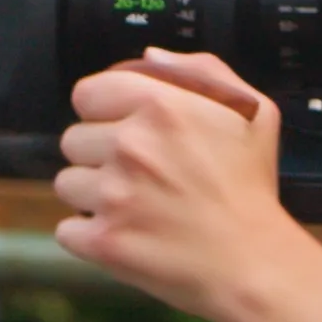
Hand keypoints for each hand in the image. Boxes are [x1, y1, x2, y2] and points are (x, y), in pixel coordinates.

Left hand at [53, 51, 321, 321]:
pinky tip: (124, 234)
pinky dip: (88, 236)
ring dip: (92, 196)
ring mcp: (113, 195)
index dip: (104, 111)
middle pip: (73, 139)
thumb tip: (150, 57)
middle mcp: (131, 144)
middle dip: (99, 156)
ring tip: (134, 208)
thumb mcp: (250, 112)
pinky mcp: (103, 241)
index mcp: (162, 105)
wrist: (255, 264)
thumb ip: (200, 70)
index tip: (123, 128)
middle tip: (138, 175)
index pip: (87, 93)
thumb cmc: (251, 190)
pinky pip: (66, 229)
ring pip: (67, 183)